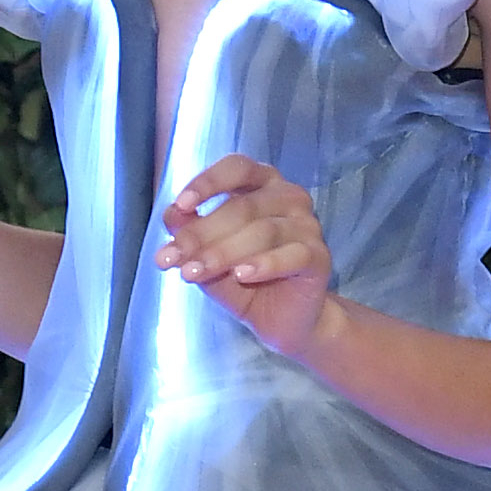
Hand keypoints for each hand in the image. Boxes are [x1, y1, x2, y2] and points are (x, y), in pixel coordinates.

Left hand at [157, 154, 330, 357]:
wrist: (282, 321)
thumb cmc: (244, 280)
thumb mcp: (207, 256)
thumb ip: (191, 235)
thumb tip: (171, 215)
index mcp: (262, 184)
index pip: (236, 169)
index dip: (208, 183)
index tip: (180, 206)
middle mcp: (288, 197)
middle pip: (242, 207)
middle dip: (202, 233)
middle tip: (171, 258)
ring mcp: (308, 225)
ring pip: (262, 231)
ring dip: (223, 252)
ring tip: (193, 273)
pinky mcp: (319, 256)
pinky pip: (292, 255)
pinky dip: (264, 264)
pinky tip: (241, 275)